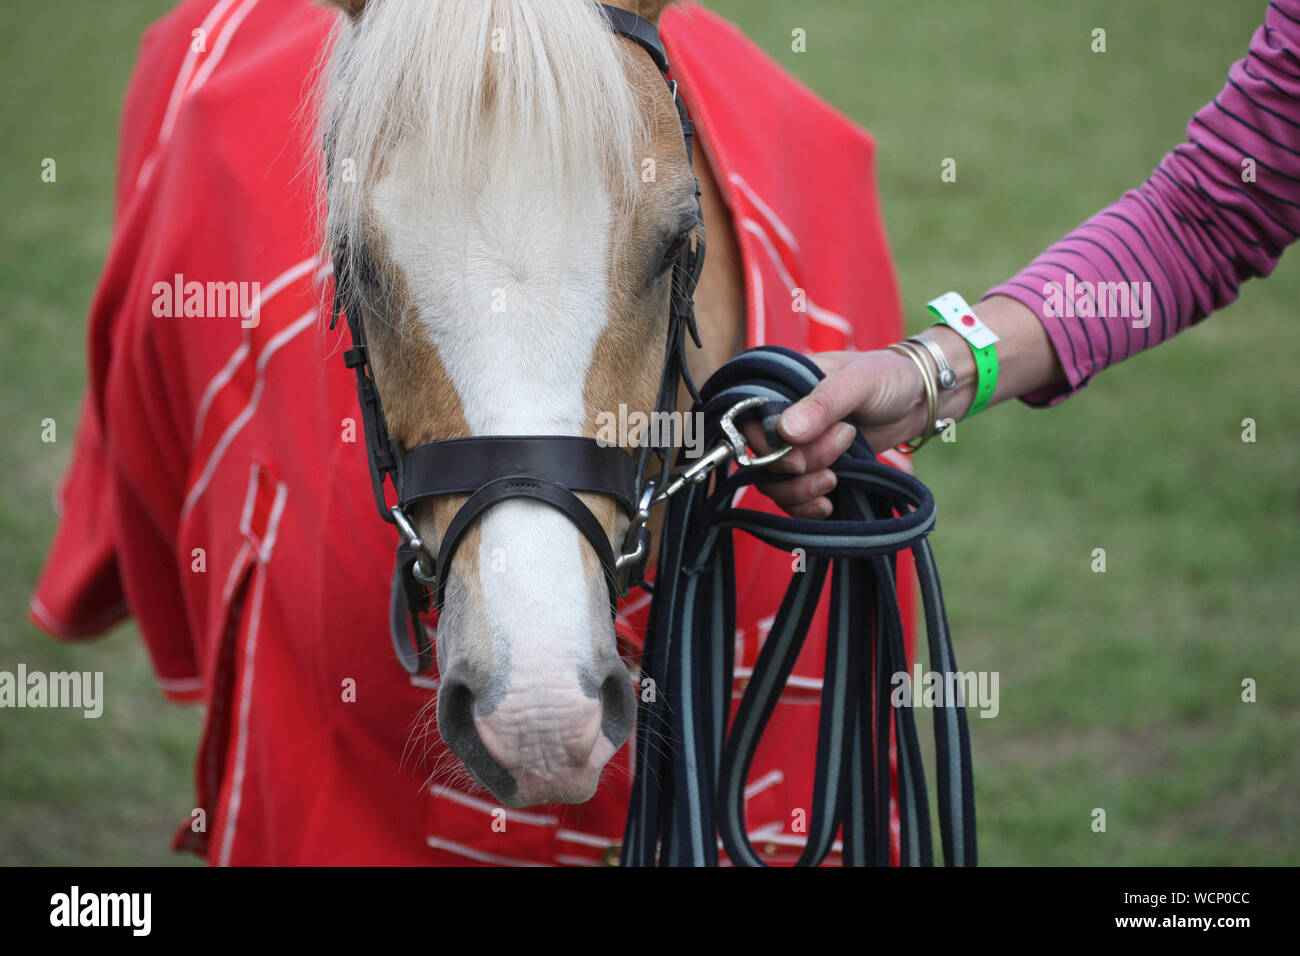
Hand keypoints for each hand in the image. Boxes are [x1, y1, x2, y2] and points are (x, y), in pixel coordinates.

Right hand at [745, 349, 927, 518]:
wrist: (917, 399)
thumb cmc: (886, 377)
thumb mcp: (857, 382)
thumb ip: (822, 405)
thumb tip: (786, 432)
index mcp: (780, 387)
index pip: (748, 425)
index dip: (766, 449)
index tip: (798, 462)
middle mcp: (781, 418)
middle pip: (762, 460)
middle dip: (797, 470)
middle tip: (836, 458)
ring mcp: (796, 447)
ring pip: (775, 483)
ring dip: (801, 491)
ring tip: (835, 479)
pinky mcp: (813, 468)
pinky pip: (793, 498)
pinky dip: (806, 507)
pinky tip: (827, 505)